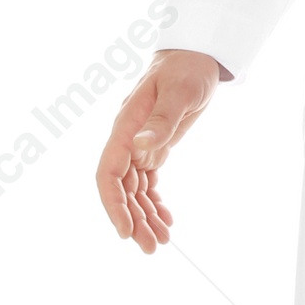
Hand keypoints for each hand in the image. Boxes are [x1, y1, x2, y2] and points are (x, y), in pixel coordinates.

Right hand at [96, 50, 224, 253]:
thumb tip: (141, 148)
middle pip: (122, 189)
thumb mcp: (179, 92)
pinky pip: (148, 182)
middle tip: (152, 248)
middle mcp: (128, 140)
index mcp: (126, 128)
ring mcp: (139, 145)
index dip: (113, 204)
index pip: (109, 173)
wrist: (194, 56)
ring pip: (135, 190)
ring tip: (162, 242)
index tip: (125, 231)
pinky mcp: (154, 148)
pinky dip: (155, 203)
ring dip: (145, 217)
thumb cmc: (186, 69)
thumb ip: (161, 121)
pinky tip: (167, 220)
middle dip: (133, 220)